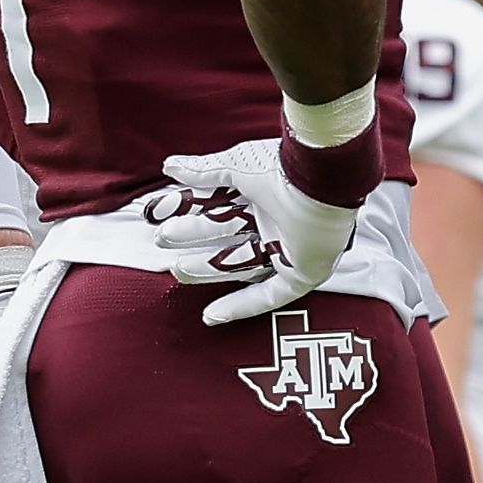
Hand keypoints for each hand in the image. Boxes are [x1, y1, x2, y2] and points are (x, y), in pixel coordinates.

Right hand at [145, 139, 359, 325]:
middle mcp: (277, 218)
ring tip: (177, 269)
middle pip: (227, 234)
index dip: (189, 211)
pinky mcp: (303, 270)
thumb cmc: (284, 168)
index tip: (162, 217)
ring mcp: (290, 245)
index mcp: (264, 190)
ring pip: (242, 262)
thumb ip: (202, 171)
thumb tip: (170, 166)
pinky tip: (213, 315)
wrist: (320, 179)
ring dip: (209, 268)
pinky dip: (241, 305)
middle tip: (164, 240)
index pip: (220, 204)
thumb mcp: (235, 167)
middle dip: (194, 238)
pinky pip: (270, 295)